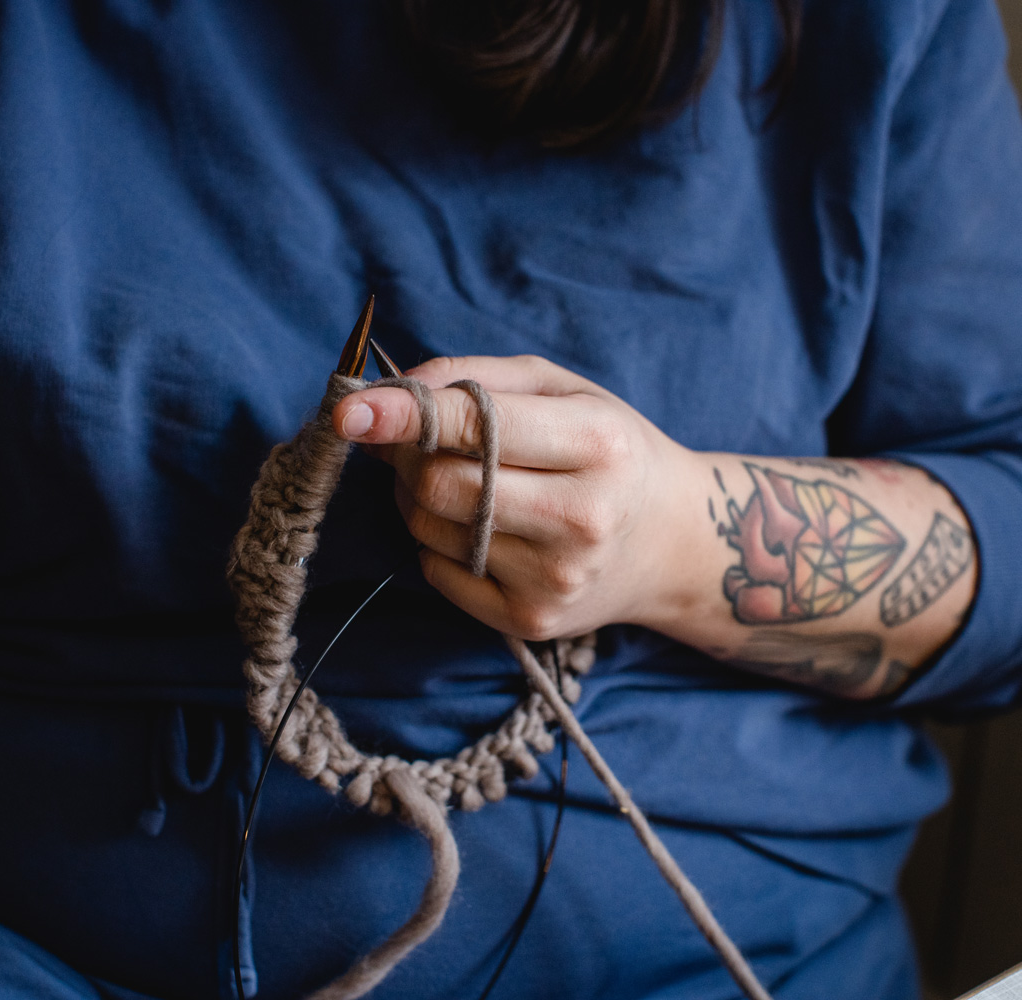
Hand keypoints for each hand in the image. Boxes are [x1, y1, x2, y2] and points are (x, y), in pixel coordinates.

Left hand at [332, 355, 701, 639]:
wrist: (672, 542)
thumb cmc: (608, 450)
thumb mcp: (563, 389)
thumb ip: (476, 376)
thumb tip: (390, 393)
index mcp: (597, 443)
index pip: (476, 428)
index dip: (404, 417)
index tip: (349, 411)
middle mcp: (582, 516)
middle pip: (441, 484)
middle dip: (410, 456)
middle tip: (421, 441)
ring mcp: (556, 577)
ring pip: (431, 528)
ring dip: (420, 497)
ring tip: (463, 483)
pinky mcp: (532, 620)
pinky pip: (437, 572)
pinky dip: (436, 542)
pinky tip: (478, 527)